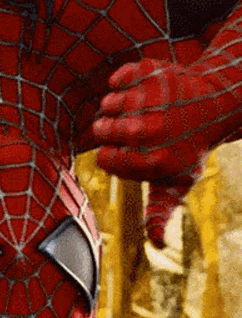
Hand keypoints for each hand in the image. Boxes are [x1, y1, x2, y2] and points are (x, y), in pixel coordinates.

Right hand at [92, 58, 227, 246]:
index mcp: (151, 161)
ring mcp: (148, 100)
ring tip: (140, 109)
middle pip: (100, 130)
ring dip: (117, 107)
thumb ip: (160, 213)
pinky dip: (123, 82)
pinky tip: (140, 89)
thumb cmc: (189, 148)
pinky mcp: (149, 73)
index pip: (103, 159)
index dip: (114, 156)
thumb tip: (157, 245)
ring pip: (106, 104)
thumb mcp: (178, 183)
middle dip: (112, 131)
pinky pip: (116, 79)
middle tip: (136, 128)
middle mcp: (147, 131)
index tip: (133, 151)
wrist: (217, 103)